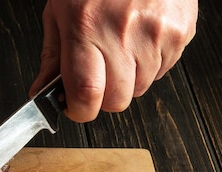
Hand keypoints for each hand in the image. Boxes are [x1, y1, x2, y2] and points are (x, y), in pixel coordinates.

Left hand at [30, 0, 197, 121]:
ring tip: (122, 46)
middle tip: (98, 74)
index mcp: (86, 27)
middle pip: (117, 101)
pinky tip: (141, 37)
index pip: (86, 93)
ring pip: (141, 88)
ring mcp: (156, 33)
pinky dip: (151, 63)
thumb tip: (41, 93)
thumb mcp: (60, 11)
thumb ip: (52, 57)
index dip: (79, 110)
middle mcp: (123, 32)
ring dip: (129, 79)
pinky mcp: (180, 32)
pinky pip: (164, 70)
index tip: (75, 107)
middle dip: (104, 96)